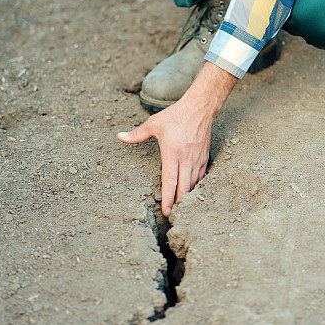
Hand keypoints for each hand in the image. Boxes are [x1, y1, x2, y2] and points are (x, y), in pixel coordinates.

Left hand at [118, 62, 237, 215]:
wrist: (200, 108)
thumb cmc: (175, 116)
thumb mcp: (153, 124)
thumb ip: (136, 134)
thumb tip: (119, 137)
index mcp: (172, 153)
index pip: (170, 181)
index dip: (168, 198)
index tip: (166, 212)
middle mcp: (186, 159)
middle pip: (183, 188)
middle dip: (178, 204)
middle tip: (172, 216)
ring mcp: (197, 160)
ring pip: (193, 185)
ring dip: (187, 197)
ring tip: (181, 208)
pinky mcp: (205, 158)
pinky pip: (201, 178)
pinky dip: (196, 187)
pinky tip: (191, 192)